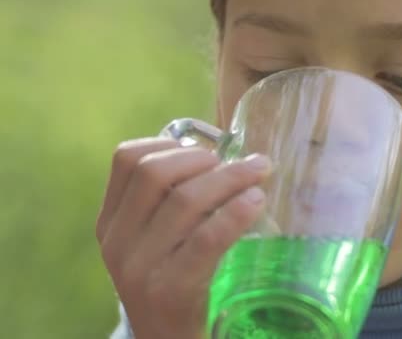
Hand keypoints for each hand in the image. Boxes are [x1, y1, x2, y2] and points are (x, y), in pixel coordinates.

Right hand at [96, 138, 270, 338]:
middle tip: (240, 164)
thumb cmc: (172, 280)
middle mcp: (117, 240)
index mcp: (111, 221)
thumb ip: (171, 202)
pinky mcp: (170, 289)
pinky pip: (206, 238)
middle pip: (156, 173)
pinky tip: (256, 201)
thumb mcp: (155, 241)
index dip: (170, 143)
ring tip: (258, 176)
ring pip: (185, 200)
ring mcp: (140, 267)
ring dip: (230, 179)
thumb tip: (224, 155)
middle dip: (205, 158)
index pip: (127, 159)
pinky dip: (235, 213)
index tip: (205, 149)